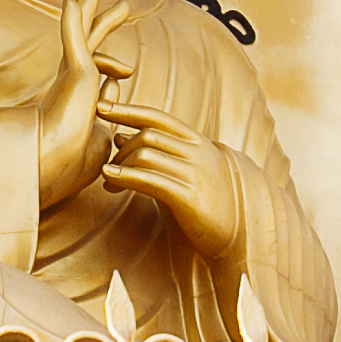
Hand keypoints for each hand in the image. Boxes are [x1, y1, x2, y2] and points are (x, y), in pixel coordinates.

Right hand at [38, 0, 134, 201]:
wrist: (52, 166)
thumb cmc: (71, 164)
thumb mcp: (100, 139)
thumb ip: (108, 114)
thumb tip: (115, 89)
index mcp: (77, 105)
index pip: (96, 79)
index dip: (111, 72)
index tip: (125, 72)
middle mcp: (71, 87)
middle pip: (86, 47)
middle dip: (97, 25)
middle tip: (104, 4)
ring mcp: (72, 77)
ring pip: (82, 36)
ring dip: (88, 12)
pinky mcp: (75, 71)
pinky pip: (74, 37)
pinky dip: (74, 19)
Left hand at [96, 97, 247, 265]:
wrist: (240, 234)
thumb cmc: (205, 201)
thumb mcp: (182, 170)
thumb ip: (155, 153)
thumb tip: (118, 135)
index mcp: (197, 142)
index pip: (157, 117)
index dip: (128, 110)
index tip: (100, 107)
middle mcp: (198, 153)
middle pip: (147, 135)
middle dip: (120, 149)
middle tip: (106, 169)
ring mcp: (195, 174)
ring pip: (146, 155)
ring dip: (119, 166)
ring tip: (107, 181)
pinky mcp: (190, 197)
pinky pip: (151, 180)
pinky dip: (125, 176)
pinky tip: (110, 180)